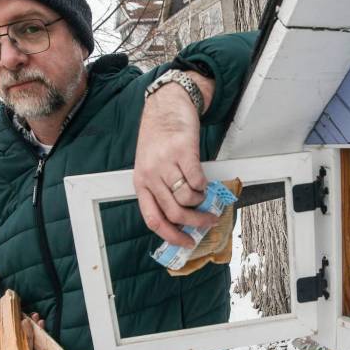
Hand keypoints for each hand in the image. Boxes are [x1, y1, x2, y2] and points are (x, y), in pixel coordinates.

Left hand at [134, 73, 217, 247]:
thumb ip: (161, 190)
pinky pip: (198, 180)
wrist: (166, 106)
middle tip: (209, 221)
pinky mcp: (183, 151)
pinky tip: (204, 180)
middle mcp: (151, 174)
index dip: (171, 236)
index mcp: (141, 182)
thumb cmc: (159, 138)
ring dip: (202, 201)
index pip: (153, 218)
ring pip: (188, 198)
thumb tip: (182, 219)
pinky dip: (205, 185)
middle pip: (175, 213)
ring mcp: (166, 163)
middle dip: (196, 222)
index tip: (186, 243)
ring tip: (204, 193)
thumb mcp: (150, 166)